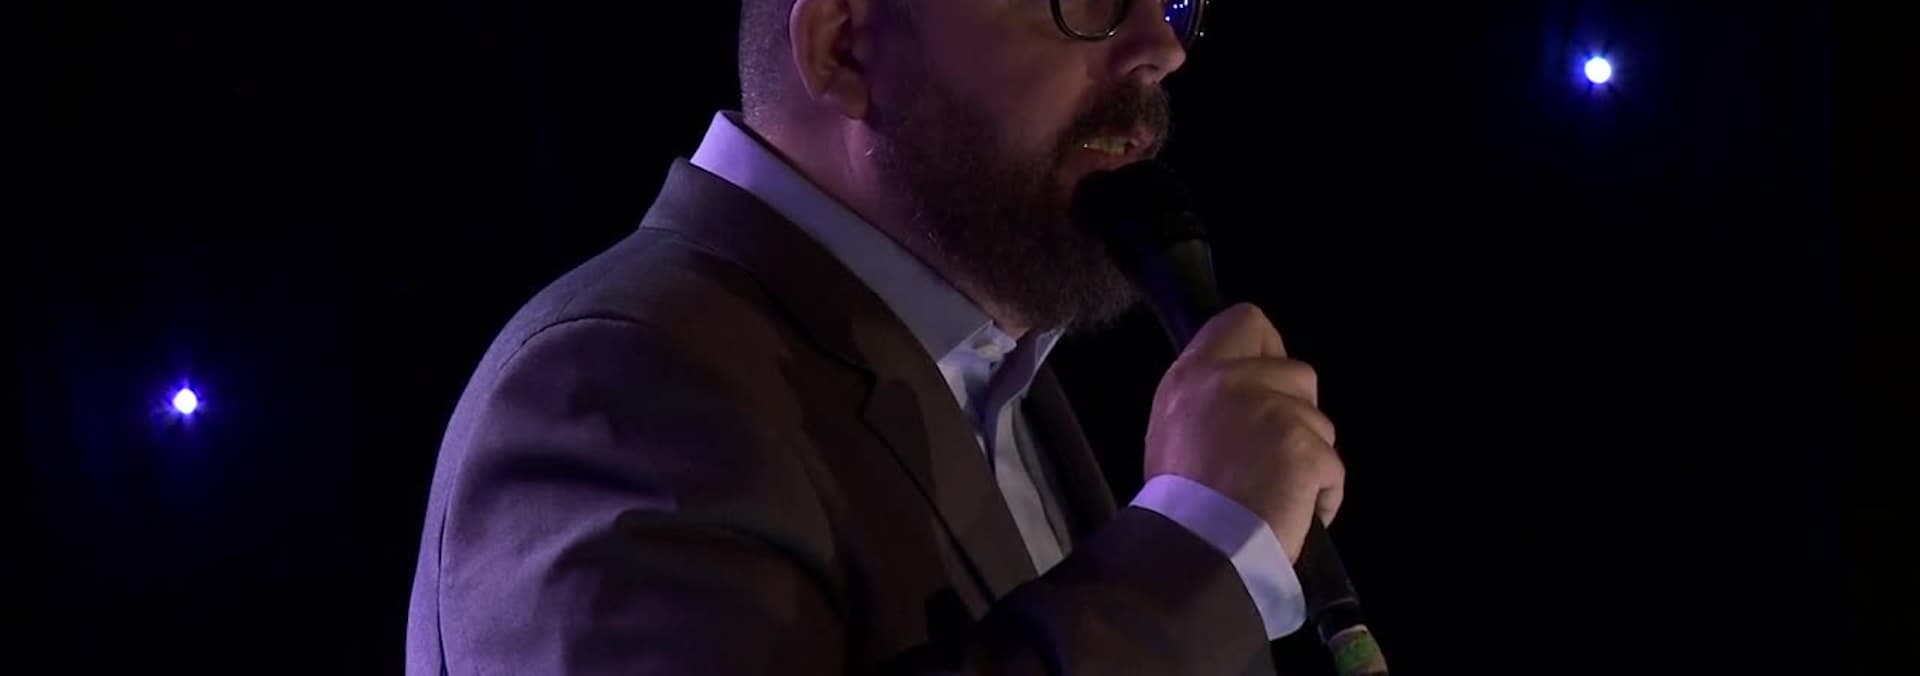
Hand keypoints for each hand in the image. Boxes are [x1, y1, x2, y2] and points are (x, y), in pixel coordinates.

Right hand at [1142, 303, 1344, 561]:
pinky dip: (1321, 496)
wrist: (1196, 551)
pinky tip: (1294, 515)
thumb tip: (1249, 401)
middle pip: (1298, 371)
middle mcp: (1230, 380)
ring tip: (1278, 494)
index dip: (1267, 349)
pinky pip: (1333, 468)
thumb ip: (1209, 402)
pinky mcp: (1304, 447)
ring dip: (1310, 458)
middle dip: (1298, 413)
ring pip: (1321, 422)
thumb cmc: (1180, 504)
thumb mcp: (1173, 433)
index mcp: (1192, 375)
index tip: (1267, 385)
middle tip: (1273, 456)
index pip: (1244, 321)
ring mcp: (1271, 410)